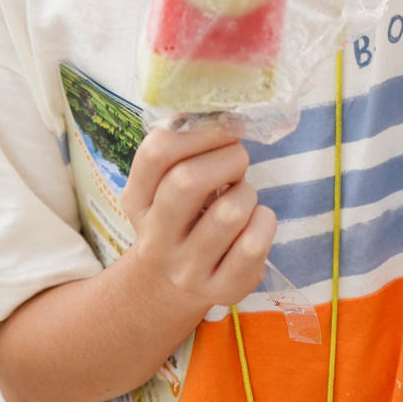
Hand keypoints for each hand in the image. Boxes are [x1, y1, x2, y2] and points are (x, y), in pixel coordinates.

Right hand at [121, 124, 276, 317]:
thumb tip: (218, 112)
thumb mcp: (163, 186)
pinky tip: (256, 221)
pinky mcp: (220, 290)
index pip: (157, 151)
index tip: (224, 129)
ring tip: (242, 195)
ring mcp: (186, 268)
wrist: (169, 287)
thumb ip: (183, 151)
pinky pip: (253, 245)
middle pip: (188, 181)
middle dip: (227, 158)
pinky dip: (265, 222)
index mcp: (138, 200)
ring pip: (229, 213)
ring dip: (247, 192)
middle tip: (237, 160)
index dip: (200, 131)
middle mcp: (155, 237)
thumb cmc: (180, 217)